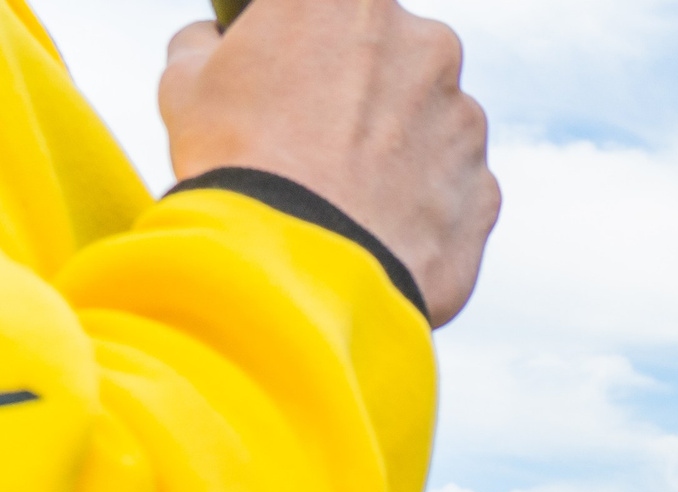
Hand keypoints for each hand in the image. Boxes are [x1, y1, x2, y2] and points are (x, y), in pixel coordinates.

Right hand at [161, 0, 501, 325]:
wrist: (296, 274)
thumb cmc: (235, 164)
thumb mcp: (187, 82)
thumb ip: (208, 42)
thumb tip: (215, 39)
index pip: (333, 8)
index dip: (306, 37)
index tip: (290, 64)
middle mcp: (426, 44)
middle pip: (391, 59)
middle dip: (361, 89)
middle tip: (311, 136)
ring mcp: (466, 119)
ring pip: (429, 123)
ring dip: (394, 148)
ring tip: (341, 193)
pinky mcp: (486, 187)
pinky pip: (451, 188)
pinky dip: (420, 204)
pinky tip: (374, 229)